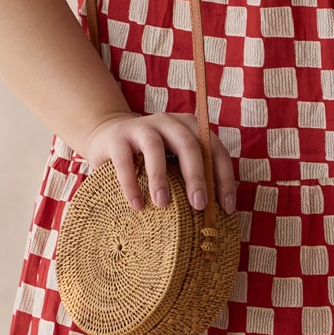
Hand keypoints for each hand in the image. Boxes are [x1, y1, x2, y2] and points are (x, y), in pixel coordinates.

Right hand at [76, 110, 237, 215]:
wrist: (107, 136)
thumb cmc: (150, 157)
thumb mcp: (175, 160)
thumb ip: (191, 175)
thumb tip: (216, 212)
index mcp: (189, 127)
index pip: (215, 149)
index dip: (224, 178)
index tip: (226, 207)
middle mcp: (168, 122)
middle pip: (189, 145)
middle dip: (197, 177)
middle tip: (199, 205)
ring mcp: (141, 127)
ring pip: (155, 147)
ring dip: (161, 177)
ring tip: (162, 204)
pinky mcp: (117, 138)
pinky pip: (125, 161)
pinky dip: (131, 184)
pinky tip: (137, 204)